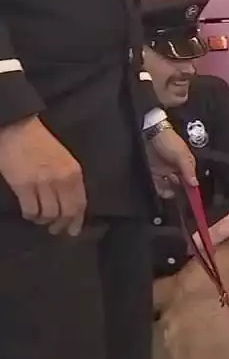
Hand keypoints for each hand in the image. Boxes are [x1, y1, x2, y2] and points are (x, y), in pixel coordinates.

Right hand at [0, 116, 86, 235]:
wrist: (17, 128)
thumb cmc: (40, 142)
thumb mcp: (64, 159)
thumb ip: (69, 179)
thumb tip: (69, 202)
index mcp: (74, 172)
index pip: (80, 203)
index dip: (77, 220)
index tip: (73, 230)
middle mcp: (62, 180)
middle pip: (67, 212)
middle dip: (62, 225)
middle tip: (55, 230)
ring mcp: (42, 183)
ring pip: (49, 214)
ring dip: (44, 221)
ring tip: (40, 220)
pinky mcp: (23, 185)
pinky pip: (31, 210)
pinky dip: (31, 216)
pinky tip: (29, 214)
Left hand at [147, 123, 198, 198]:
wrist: (150, 131)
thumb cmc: (169, 141)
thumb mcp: (181, 155)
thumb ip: (188, 170)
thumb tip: (195, 184)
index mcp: (186, 164)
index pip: (190, 180)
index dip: (191, 189)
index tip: (192, 200)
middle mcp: (177, 168)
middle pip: (180, 184)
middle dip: (180, 192)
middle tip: (180, 200)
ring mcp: (165, 170)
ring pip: (169, 185)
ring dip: (169, 191)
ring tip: (169, 195)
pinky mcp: (154, 171)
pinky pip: (157, 183)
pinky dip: (159, 188)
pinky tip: (161, 192)